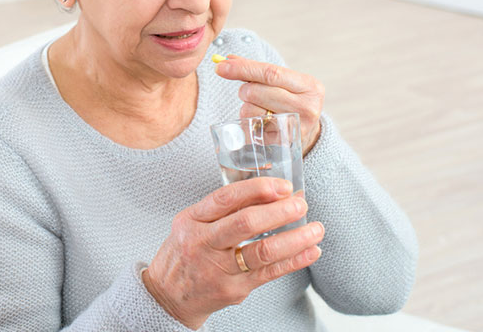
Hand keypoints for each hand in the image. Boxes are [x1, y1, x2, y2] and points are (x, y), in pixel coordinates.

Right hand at [142, 178, 323, 329]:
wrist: (167, 295)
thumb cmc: (184, 253)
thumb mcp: (190, 224)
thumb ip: (221, 209)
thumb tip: (268, 192)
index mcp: (192, 220)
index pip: (225, 198)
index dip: (257, 190)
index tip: (282, 186)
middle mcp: (203, 243)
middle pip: (245, 223)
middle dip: (279, 211)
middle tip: (301, 204)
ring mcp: (219, 269)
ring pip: (263, 251)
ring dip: (295, 238)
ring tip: (315, 228)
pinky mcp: (234, 289)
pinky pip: (270, 273)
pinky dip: (294, 261)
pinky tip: (310, 251)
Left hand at [215, 55, 324, 154]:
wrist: (307, 129)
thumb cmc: (291, 99)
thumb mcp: (283, 81)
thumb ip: (256, 69)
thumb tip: (227, 60)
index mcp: (309, 86)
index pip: (270, 73)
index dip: (243, 68)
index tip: (221, 66)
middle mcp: (306, 107)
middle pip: (255, 92)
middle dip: (245, 90)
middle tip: (250, 92)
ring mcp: (293, 127)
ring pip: (249, 110)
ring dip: (246, 107)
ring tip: (260, 108)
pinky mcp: (280, 143)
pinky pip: (248, 128)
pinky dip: (247, 122)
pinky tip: (260, 121)